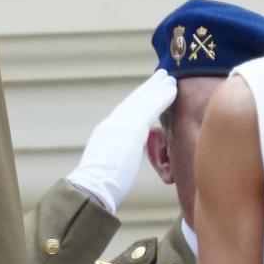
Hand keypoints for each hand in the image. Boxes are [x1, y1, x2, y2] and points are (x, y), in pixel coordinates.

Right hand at [69, 69, 177, 212]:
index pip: (124, 111)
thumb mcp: (106, 166)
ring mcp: (120, 125)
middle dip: (147, 88)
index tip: (147, 91)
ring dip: (157, 87)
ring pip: (143, 100)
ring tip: (169, 77)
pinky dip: (162, 98)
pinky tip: (172, 89)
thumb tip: (121, 161)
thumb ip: (116, 157)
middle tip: (161, 75)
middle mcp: (112, 124)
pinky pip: (150, 109)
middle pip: (133, 100)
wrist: (91, 188)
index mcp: (105, 132)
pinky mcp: (132, 130)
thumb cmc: (98, 187)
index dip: (137, 100)